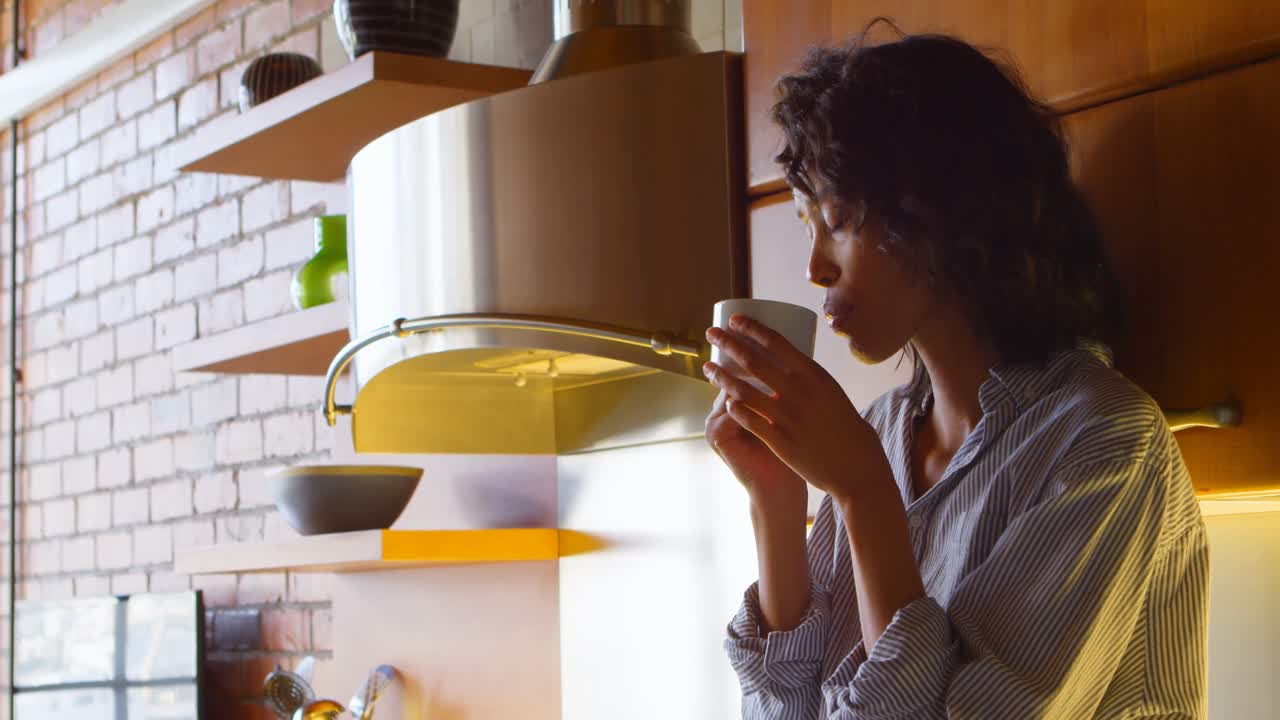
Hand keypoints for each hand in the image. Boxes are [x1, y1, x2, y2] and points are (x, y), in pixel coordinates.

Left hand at [703, 314, 894, 504]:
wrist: (856, 466)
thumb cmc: (846, 427)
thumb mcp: (830, 392)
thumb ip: (808, 379)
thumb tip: (787, 365)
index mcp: (814, 374)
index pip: (776, 342)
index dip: (751, 328)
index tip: (734, 319)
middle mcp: (798, 391)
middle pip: (752, 361)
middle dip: (727, 343)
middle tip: (711, 334)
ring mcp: (786, 416)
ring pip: (742, 390)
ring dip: (720, 376)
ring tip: (707, 368)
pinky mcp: (778, 440)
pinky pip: (747, 419)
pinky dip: (734, 408)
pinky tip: (725, 402)